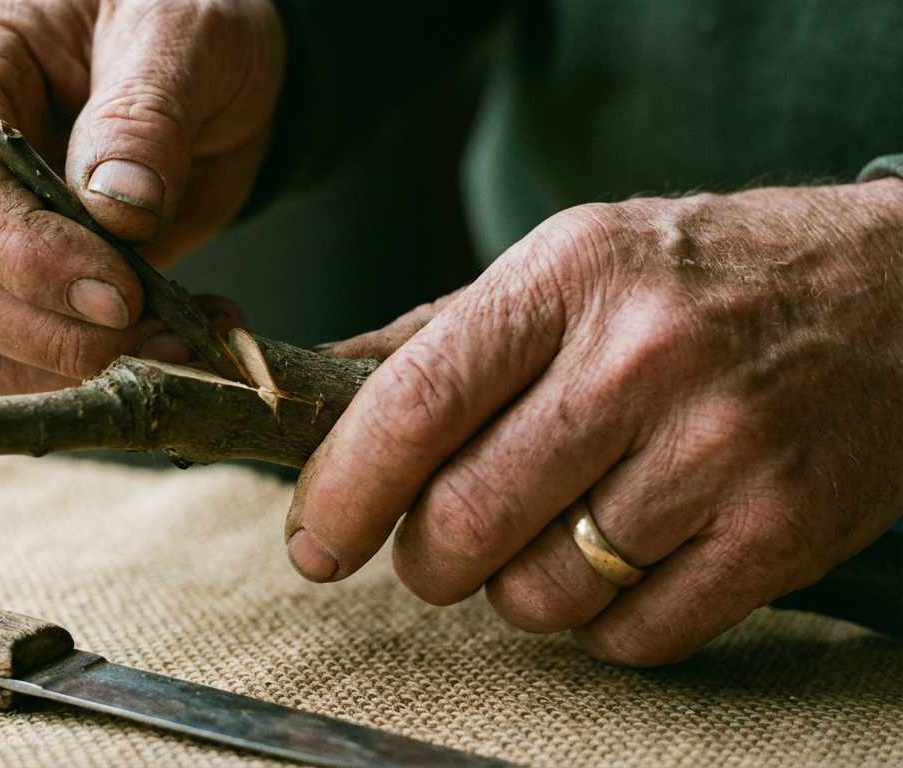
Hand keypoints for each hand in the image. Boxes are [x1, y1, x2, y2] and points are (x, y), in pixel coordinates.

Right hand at [0, 0, 282, 392]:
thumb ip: (145, 114)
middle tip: (155, 332)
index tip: (116, 289)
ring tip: (182, 339)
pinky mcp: (25, 281)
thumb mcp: (182, 31)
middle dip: (50, 327)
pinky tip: (179, 339)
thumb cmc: (185, 15)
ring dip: (78, 363)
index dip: (23, 252)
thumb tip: (118, 208)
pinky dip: (101, 370)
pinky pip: (29, 356)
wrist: (216, 63)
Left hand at [290, 178, 902, 665]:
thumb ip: (440, 335)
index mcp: (567, 277)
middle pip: (463, 520)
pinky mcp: (781, 531)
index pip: (414, 405)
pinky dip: (602, 623)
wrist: (899, 294)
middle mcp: (641, 358)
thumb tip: (320, 386)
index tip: (314, 540)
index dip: (341, 490)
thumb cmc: (705, 280)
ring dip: (517, 589)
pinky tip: (623, 561)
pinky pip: (633, 637)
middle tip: (438, 544)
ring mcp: (720, 448)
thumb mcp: (570, 264)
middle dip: (423, 560)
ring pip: (541, 593)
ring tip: (554, 533)